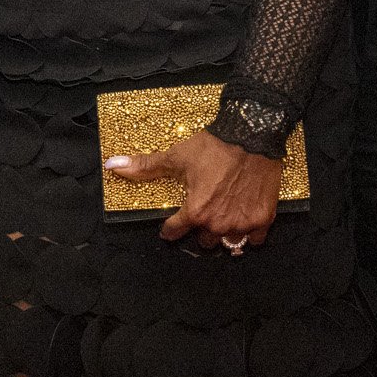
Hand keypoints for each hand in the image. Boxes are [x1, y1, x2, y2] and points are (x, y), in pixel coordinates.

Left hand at [108, 128, 281, 250]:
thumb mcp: (176, 156)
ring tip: (222, 219)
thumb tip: (112, 165)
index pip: (175, 231)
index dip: (170, 229)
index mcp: (195, 211)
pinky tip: (244, 220)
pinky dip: (250, 233)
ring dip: (224, 234)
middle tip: (202, 215)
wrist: (252, 134)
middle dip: (201, 230)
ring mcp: (242, 223)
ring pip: (228, 241)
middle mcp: (217, 223)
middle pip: (204, 240)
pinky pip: (255, 239)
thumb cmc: (214, 146)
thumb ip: (145, 167)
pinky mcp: (264, 218)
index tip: (170, 227)